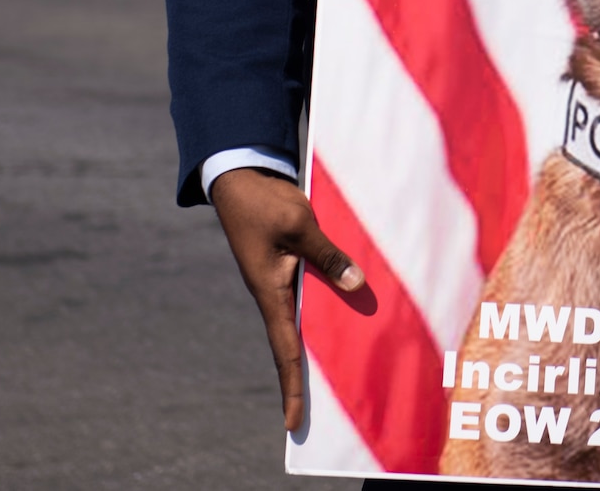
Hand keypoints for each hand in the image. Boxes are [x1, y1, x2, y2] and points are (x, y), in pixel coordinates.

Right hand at [211, 167, 366, 431]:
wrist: (243, 178)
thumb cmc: (266, 203)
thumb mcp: (300, 227)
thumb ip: (328, 257)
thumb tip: (357, 286)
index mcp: (270, 292)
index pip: (284, 348)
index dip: (291, 385)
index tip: (293, 420)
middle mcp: (274, 293)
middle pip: (293, 343)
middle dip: (303, 377)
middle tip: (315, 413)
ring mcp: (280, 280)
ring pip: (304, 319)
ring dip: (318, 342)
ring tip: (341, 372)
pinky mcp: (289, 265)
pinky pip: (309, 294)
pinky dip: (326, 306)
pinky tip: (348, 311)